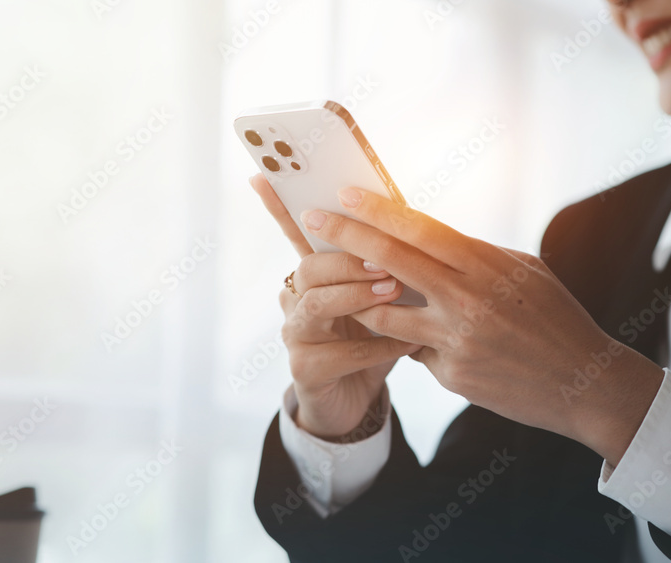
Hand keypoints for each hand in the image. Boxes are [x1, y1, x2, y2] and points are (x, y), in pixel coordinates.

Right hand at [249, 174, 420, 439]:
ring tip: (393, 292)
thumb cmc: (372, 339)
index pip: (294, 235)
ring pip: (316, 306)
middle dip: (346, 260)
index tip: (263, 175)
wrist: (357, 401)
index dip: (277, 207)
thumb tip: (403, 212)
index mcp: (313, 277)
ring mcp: (295, 335)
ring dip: (357, 296)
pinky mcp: (305, 370)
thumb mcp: (380, 297)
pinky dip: (378, 346)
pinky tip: (408, 343)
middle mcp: (296, 300)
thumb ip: (384, 262)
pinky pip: (341, 353)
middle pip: (309, 268)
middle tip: (385, 261)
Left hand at [297, 187, 665, 462]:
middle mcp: (467, 298)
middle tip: (310, 222)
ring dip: (358, 299)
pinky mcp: (451, 374)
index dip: (377, 210)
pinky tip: (419, 338)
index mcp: (487, 264)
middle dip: (343, 237)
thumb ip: (473, 255)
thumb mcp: (522, 271)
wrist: (583, 383)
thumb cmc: (555, 317)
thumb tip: (423, 238)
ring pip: (382, 314)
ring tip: (343, 287)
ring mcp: (456, 339)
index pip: (420, 228)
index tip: (343, 194)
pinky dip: (407, 340)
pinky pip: (411, 350)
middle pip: (389, 260)